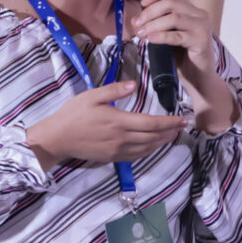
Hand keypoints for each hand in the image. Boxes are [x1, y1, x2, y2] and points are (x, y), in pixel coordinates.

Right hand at [24, 86, 192, 168]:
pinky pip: (137, 155)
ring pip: (148, 148)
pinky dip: (150, 150)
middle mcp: (122, 139)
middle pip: (154, 138)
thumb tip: (134, 85)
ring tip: (173, 134)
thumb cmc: (73, 114)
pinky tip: (154, 144)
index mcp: (119, 122)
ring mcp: (118, 150)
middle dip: (171, 132)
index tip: (184, 119)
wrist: (57, 138)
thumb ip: (114, 90)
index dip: (170, 122)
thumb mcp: (92, 96)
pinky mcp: (113, 157)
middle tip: (183, 126)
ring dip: (163, 142)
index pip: (152, 124)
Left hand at [131, 0, 216, 65]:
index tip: (141, 4)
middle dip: (150, 12)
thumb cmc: (183, 57)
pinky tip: (151, 39)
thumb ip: (154, 26)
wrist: (199, 77)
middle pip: (171, 3)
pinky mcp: (201, 41)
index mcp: (191, 10)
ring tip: (142, 33)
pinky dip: (161, 36)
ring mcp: (202, 27)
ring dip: (154, 24)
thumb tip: (135, 20)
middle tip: (138, 23)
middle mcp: (199, 15)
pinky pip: (177, 36)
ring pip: (174, 17)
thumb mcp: (167, 36)